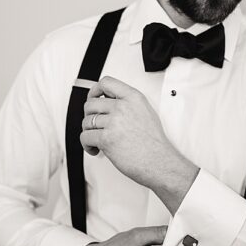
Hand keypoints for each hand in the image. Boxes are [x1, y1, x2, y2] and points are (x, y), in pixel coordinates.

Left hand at [81, 77, 197, 211]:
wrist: (160, 162)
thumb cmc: (154, 143)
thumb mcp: (146, 112)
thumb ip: (128, 104)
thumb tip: (109, 103)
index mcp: (133, 98)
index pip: (106, 82)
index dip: (95, 90)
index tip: (93, 97)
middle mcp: (123, 107)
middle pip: (91, 104)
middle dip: (89, 116)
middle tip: (93, 124)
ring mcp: (114, 122)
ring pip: (87, 121)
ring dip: (88, 132)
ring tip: (96, 140)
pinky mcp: (107, 138)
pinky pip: (85, 137)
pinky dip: (87, 145)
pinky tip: (95, 148)